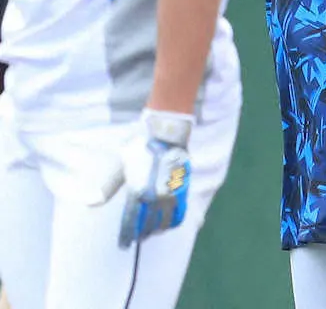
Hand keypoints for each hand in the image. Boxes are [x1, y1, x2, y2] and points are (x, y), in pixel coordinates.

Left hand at [96, 109, 194, 247]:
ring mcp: (170, 195)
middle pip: (146, 227)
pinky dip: (172, 223)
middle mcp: (153, 198)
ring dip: (156, 231)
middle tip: (136, 237)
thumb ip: (107, 188)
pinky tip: (167, 223)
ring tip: (151, 231)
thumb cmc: (141, 148)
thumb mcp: (121, 166)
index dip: (126, 237)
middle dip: (140, 235)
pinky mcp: (182, 190)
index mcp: (137, 192)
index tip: (123, 245)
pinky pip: (178, 215)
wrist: (167, 134)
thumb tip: (89, 204)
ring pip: (163, 224)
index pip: (130, 224)